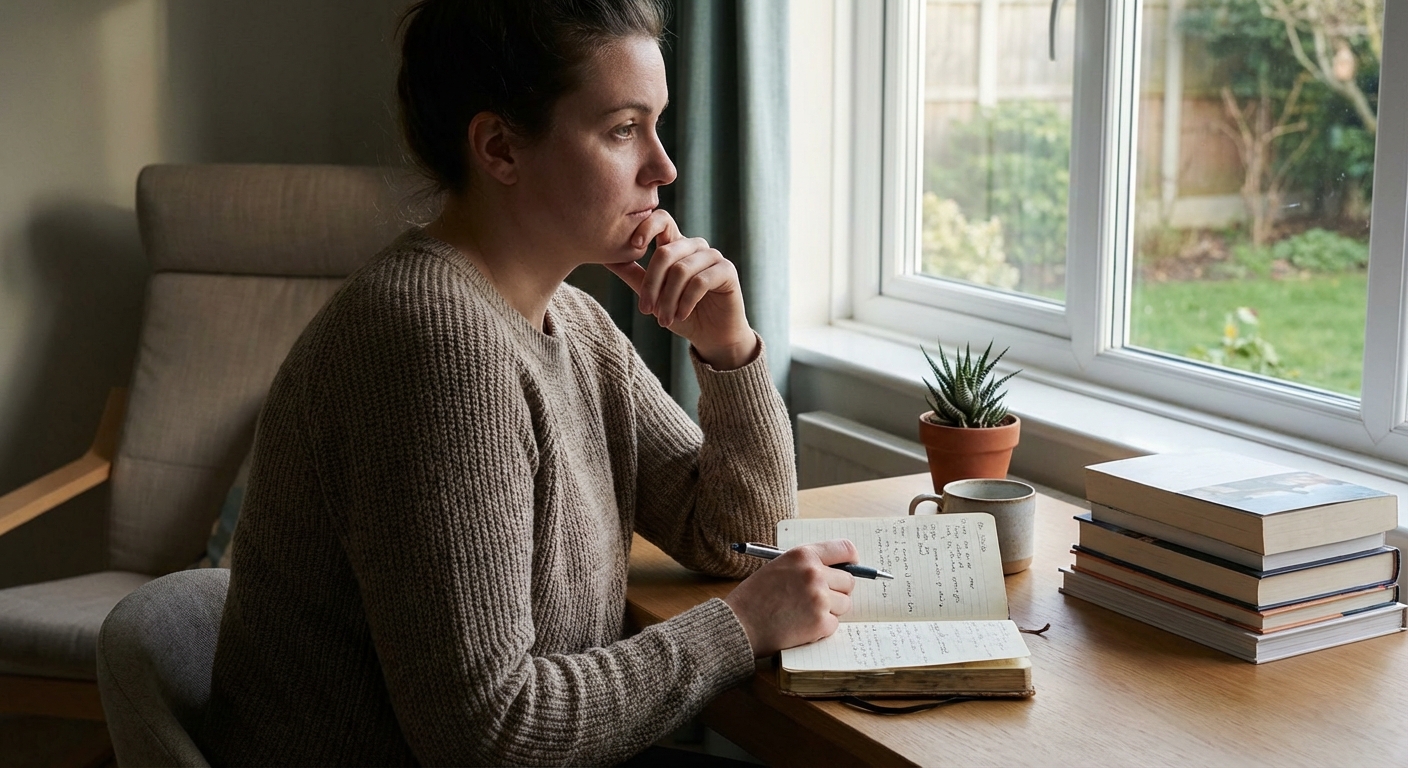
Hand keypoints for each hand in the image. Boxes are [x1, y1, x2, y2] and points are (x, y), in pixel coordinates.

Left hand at [605, 209, 758, 369]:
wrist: (711, 336)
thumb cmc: (681, 313)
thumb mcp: (652, 295)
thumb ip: (632, 274)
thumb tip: (605, 258)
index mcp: (676, 246)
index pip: (662, 220)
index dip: (647, 226)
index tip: (634, 246)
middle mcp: (695, 247)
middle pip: (666, 252)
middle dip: (652, 284)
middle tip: (646, 310)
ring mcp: (713, 257)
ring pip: (681, 270)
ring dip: (668, 299)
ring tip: (663, 319)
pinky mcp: (727, 271)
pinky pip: (700, 281)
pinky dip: (686, 301)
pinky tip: (681, 315)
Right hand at [722, 539, 857, 657]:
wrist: (739, 624)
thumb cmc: (754, 597)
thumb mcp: (779, 567)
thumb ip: (807, 565)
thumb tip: (838, 570)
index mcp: (804, 555)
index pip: (845, 550)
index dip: (852, 560)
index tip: (852, 567)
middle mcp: (814, 574)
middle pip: (849, 581)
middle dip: (838, 591)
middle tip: (818, 599)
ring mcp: (819, 599)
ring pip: (845, 604)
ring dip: (830, 610)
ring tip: (804, 613)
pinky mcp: (820, 623)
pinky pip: (834, 624)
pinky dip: (821, 628)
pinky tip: (800, 625)